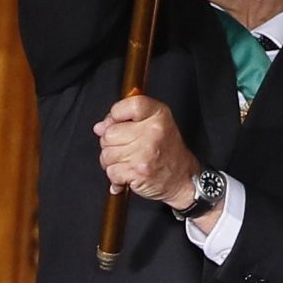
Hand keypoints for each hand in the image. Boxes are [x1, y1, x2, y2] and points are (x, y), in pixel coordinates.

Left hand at [94, 94, 205, 210]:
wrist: (182, 177)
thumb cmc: (168, 151)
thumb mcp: (156, 124)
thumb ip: (128, 119)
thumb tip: (100, 127)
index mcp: (158, 114)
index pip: (128, 105)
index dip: (116, 115)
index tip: (117, 123)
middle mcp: (153, 131)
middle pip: (110, 133)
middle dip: (111, 144)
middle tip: (125, 148)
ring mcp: (145, 152)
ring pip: (107, 154)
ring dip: (112, 162)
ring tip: (127, 162)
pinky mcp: (137, 171)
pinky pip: (111, 172)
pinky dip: (115, 176)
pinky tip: (128, 174)